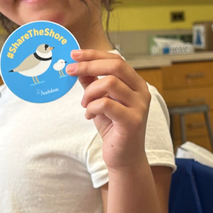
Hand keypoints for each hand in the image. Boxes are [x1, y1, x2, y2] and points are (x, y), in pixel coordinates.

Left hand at [66, 50, 150, 169]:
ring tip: (85, 104)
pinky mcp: (132, 121)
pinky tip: (89, 115)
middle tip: (70, 70)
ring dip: (89, 92)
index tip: (74, 54)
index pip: (116, 59)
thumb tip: (79, 67)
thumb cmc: (114, 129)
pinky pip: (106, 104)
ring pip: (109, 83)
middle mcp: (142, 92)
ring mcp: (139, 106)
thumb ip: (93, 84)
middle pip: (115, 66)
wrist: (125, 158)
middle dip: (89, 65)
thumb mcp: (101, 102)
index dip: (94, 54)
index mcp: (136, 84)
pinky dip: (92, 108)